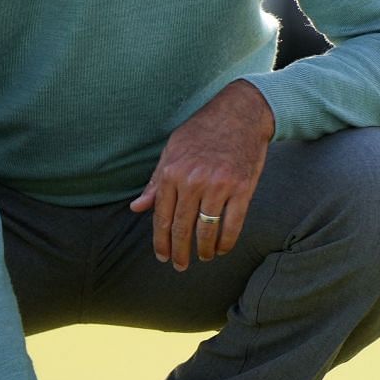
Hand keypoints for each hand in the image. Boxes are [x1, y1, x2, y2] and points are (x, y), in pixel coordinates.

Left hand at [129, 79, 274, 270]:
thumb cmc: (203, 131)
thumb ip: (156, 182)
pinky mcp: (243, 188)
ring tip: (204, 258)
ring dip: (204, 250)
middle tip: (180, 266)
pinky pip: (233, 224)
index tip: (162, 256)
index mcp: (172, 172)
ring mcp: (219, 185)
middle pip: (183, 227)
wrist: (241, 113)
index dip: (161, 241)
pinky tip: (222, 249)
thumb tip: (137, 208)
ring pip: (207, 230)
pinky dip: (226, 241)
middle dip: (180, 251)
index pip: (162, 216)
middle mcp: (193, 180)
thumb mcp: (172, 150)